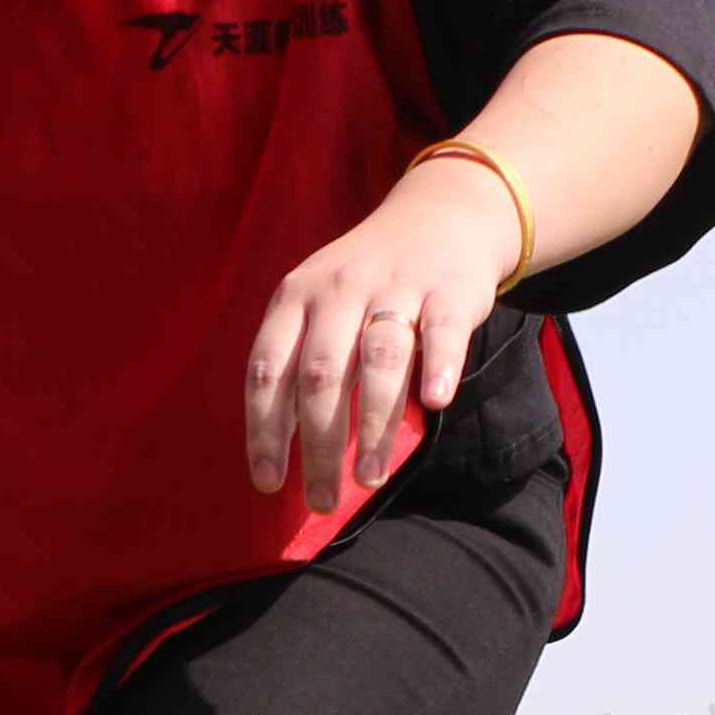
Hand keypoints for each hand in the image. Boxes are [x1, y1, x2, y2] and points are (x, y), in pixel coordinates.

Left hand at [244, 154, 515, 510]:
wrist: (441, 215)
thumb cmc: (368, 282)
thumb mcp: (319, 305)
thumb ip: (302, 366)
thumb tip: (286, 454)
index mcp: (296, 297)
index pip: (268, 369)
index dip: (265, 430)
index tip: (269, 482)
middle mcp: (339, 289)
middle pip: (321, 376)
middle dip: (319, 445)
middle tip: (322, 499)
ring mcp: (396, 287)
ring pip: (379, 360)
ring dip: (373, 426)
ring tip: (368, 477)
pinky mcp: (449, 290)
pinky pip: (442, 332)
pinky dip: (438, 368)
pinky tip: (434, 405)